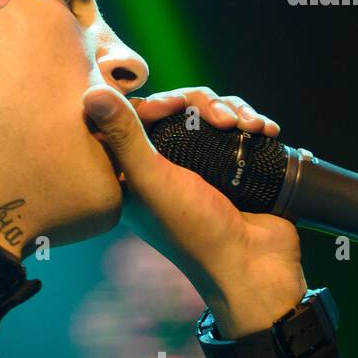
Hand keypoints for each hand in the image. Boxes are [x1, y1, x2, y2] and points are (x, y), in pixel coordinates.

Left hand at [82, 85, 306, 338]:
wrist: (254, 265)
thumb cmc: (194, 231)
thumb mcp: (152, 181)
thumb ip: (123, 137)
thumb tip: (91, 92)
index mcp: (132, 172)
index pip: (134, 115)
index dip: (157, 101)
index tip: (177, 106)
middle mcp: (163, 166)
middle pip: (177, 108)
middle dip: (203, 104)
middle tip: (224, 119)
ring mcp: (200, 165)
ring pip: (209, 113)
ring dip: (233, 110)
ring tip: (250, 126)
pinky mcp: (231, 166)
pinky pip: (235, 128)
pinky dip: (250, 123)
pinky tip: (266, 130)